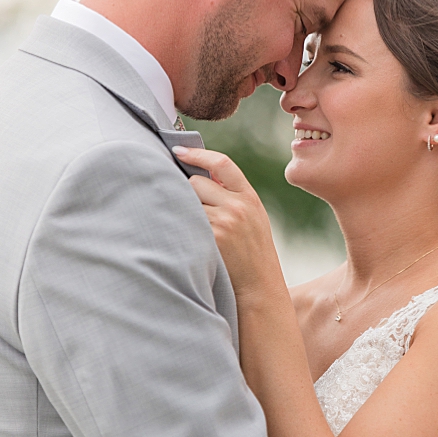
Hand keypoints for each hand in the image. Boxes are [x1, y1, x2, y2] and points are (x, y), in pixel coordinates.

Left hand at [173, 146, 281, 294]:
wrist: (259, 286)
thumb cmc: (251, 251)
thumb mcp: (251, 216)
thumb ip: (231, 194)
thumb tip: (198, 171)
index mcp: (249, 197)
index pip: (222, 163)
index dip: (197, 154)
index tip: (178, 150)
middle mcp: (238, 206)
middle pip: (196, 182)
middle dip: (188, 191)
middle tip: (189, 208)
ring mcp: (224, 223)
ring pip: (187, 201)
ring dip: (182, 209)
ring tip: (188, 225)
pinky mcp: (210, 239)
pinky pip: (184, 221)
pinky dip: (179, 224)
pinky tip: (182, 235)